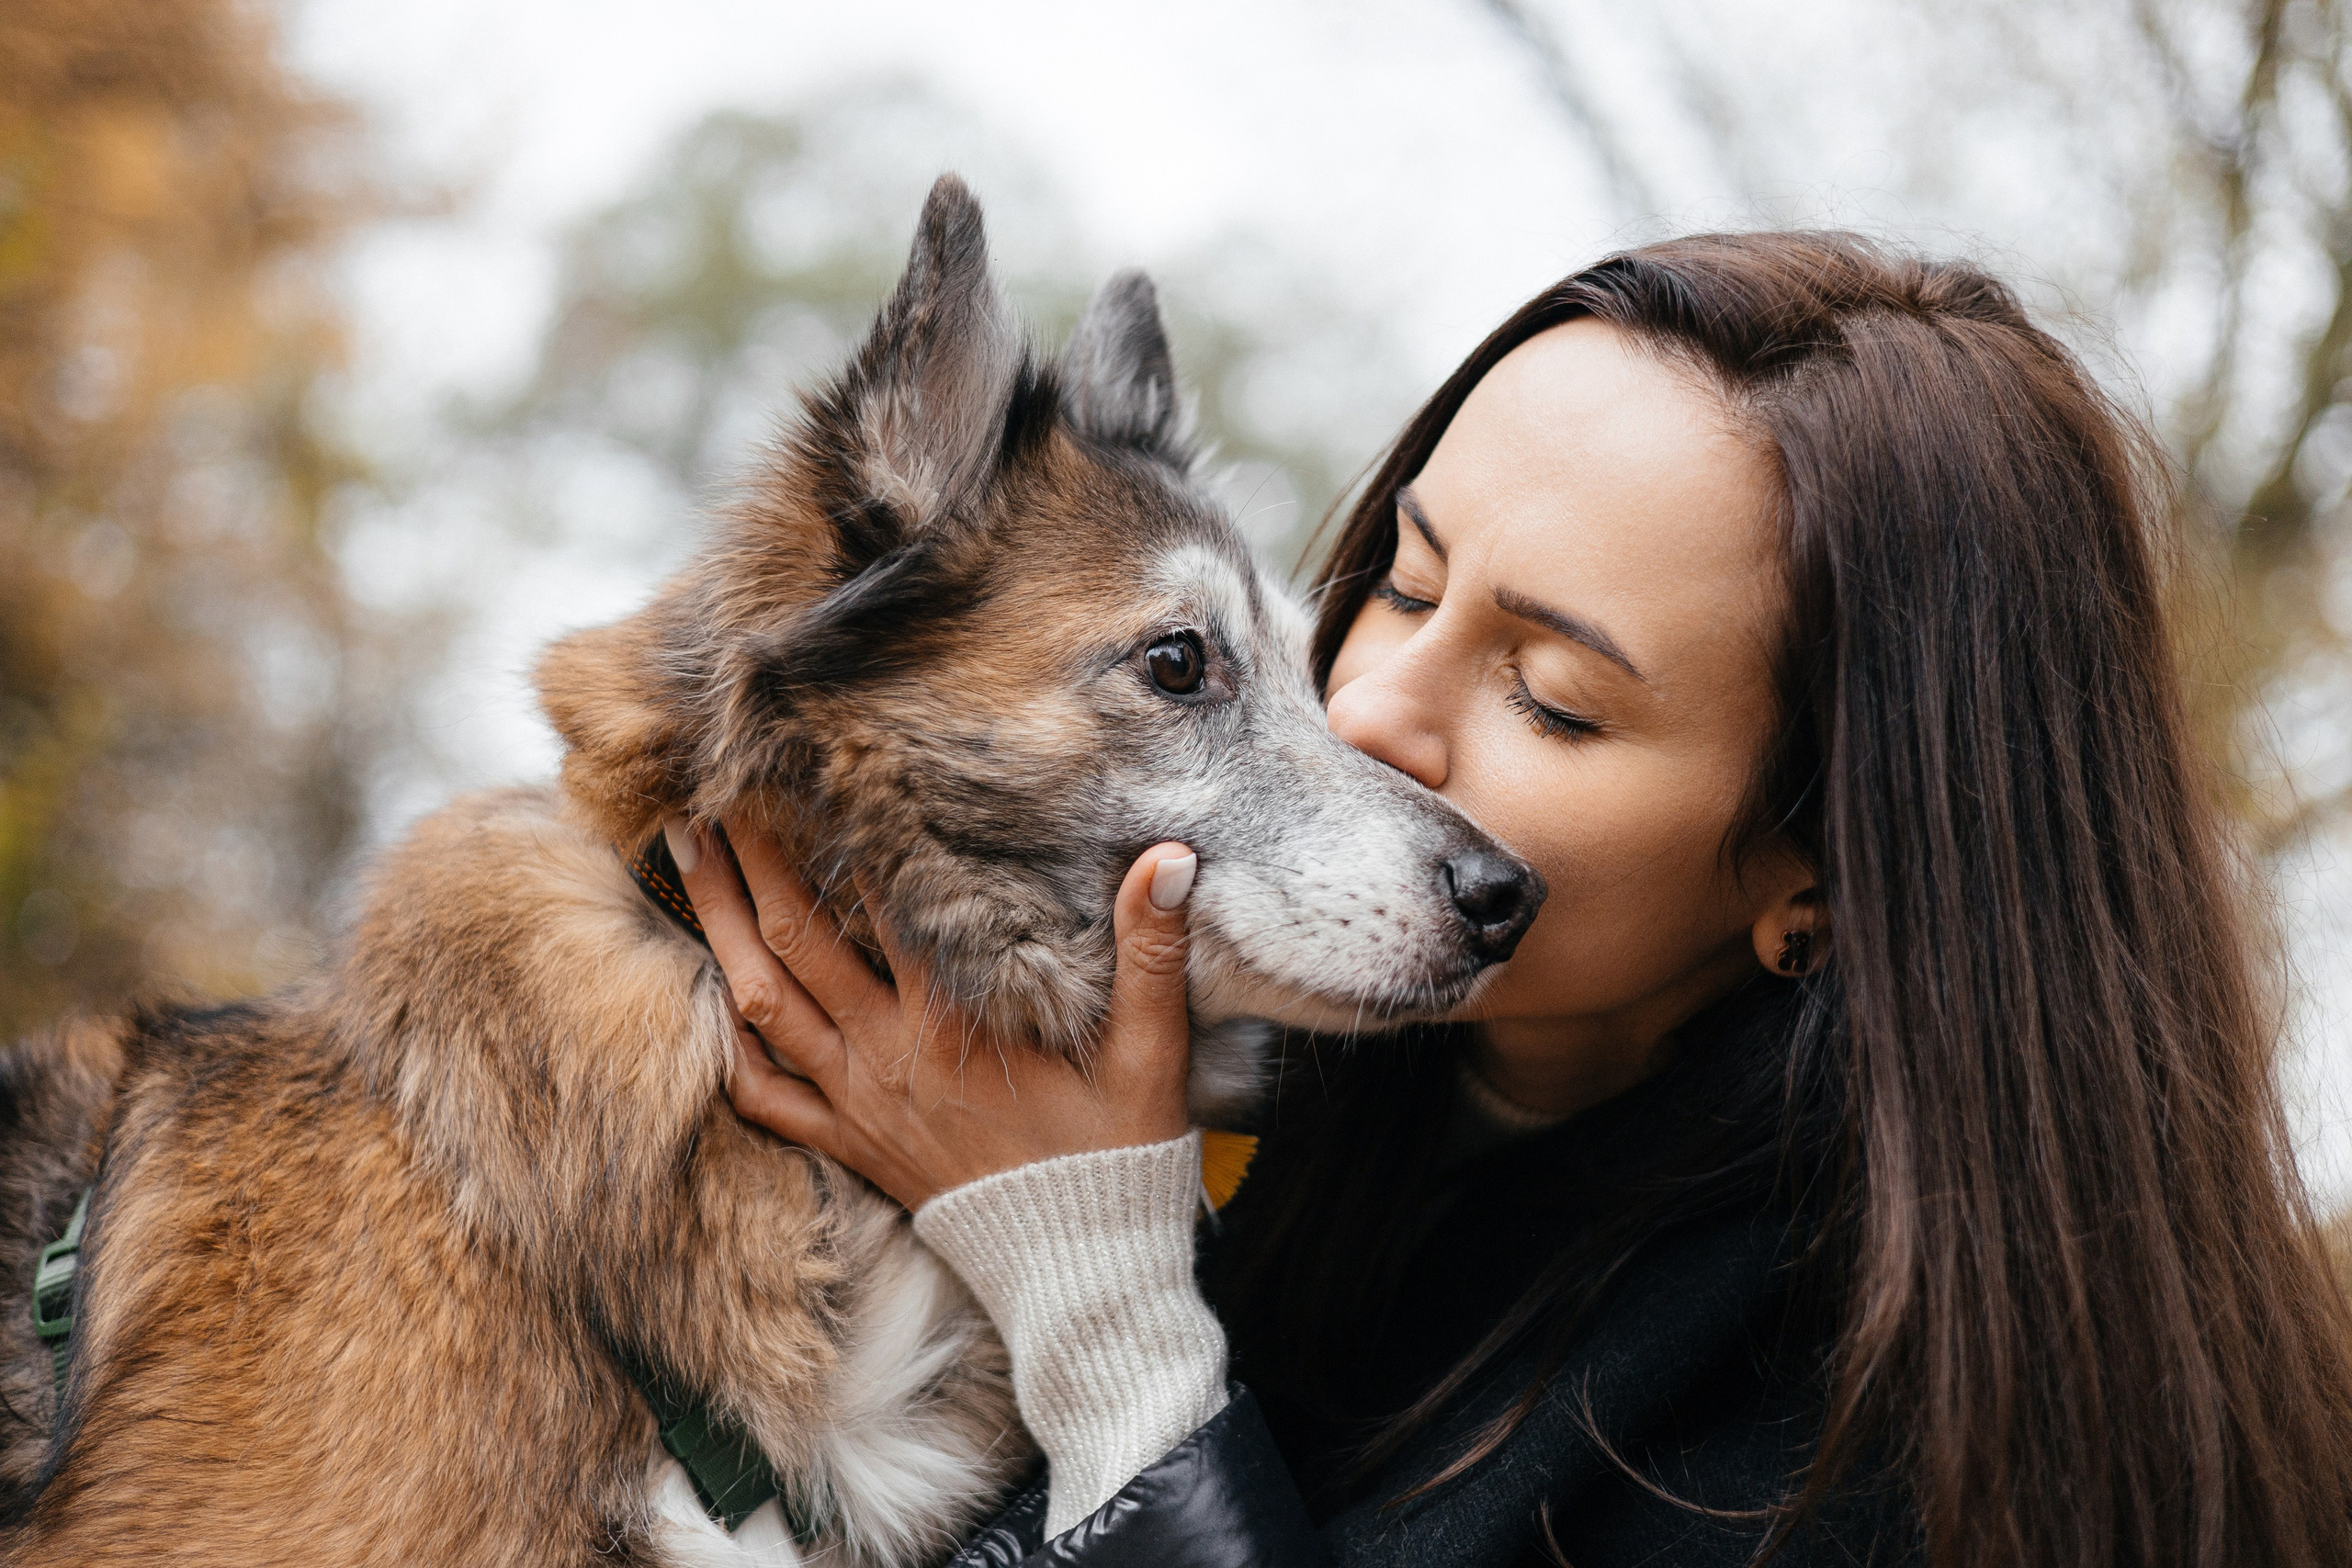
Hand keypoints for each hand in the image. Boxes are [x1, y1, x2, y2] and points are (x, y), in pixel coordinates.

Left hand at [673, 822, 1198, 1209]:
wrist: (1082, 1273)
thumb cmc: (1117, 1157)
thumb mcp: (1152, 1052)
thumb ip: (1150, 952)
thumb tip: (1169, 858)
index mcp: (954, 1022)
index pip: (882, 903)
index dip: (841, 833)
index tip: (808, 770)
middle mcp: (890, 1054)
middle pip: (798, 940)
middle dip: (750, 863)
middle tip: (707, 793)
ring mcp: (860, 1101)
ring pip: (764, 1003)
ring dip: (721, 926)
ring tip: (687, 859)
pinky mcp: (851, 1144)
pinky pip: (767, 1096)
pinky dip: (731, 1045)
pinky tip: (712, 997)